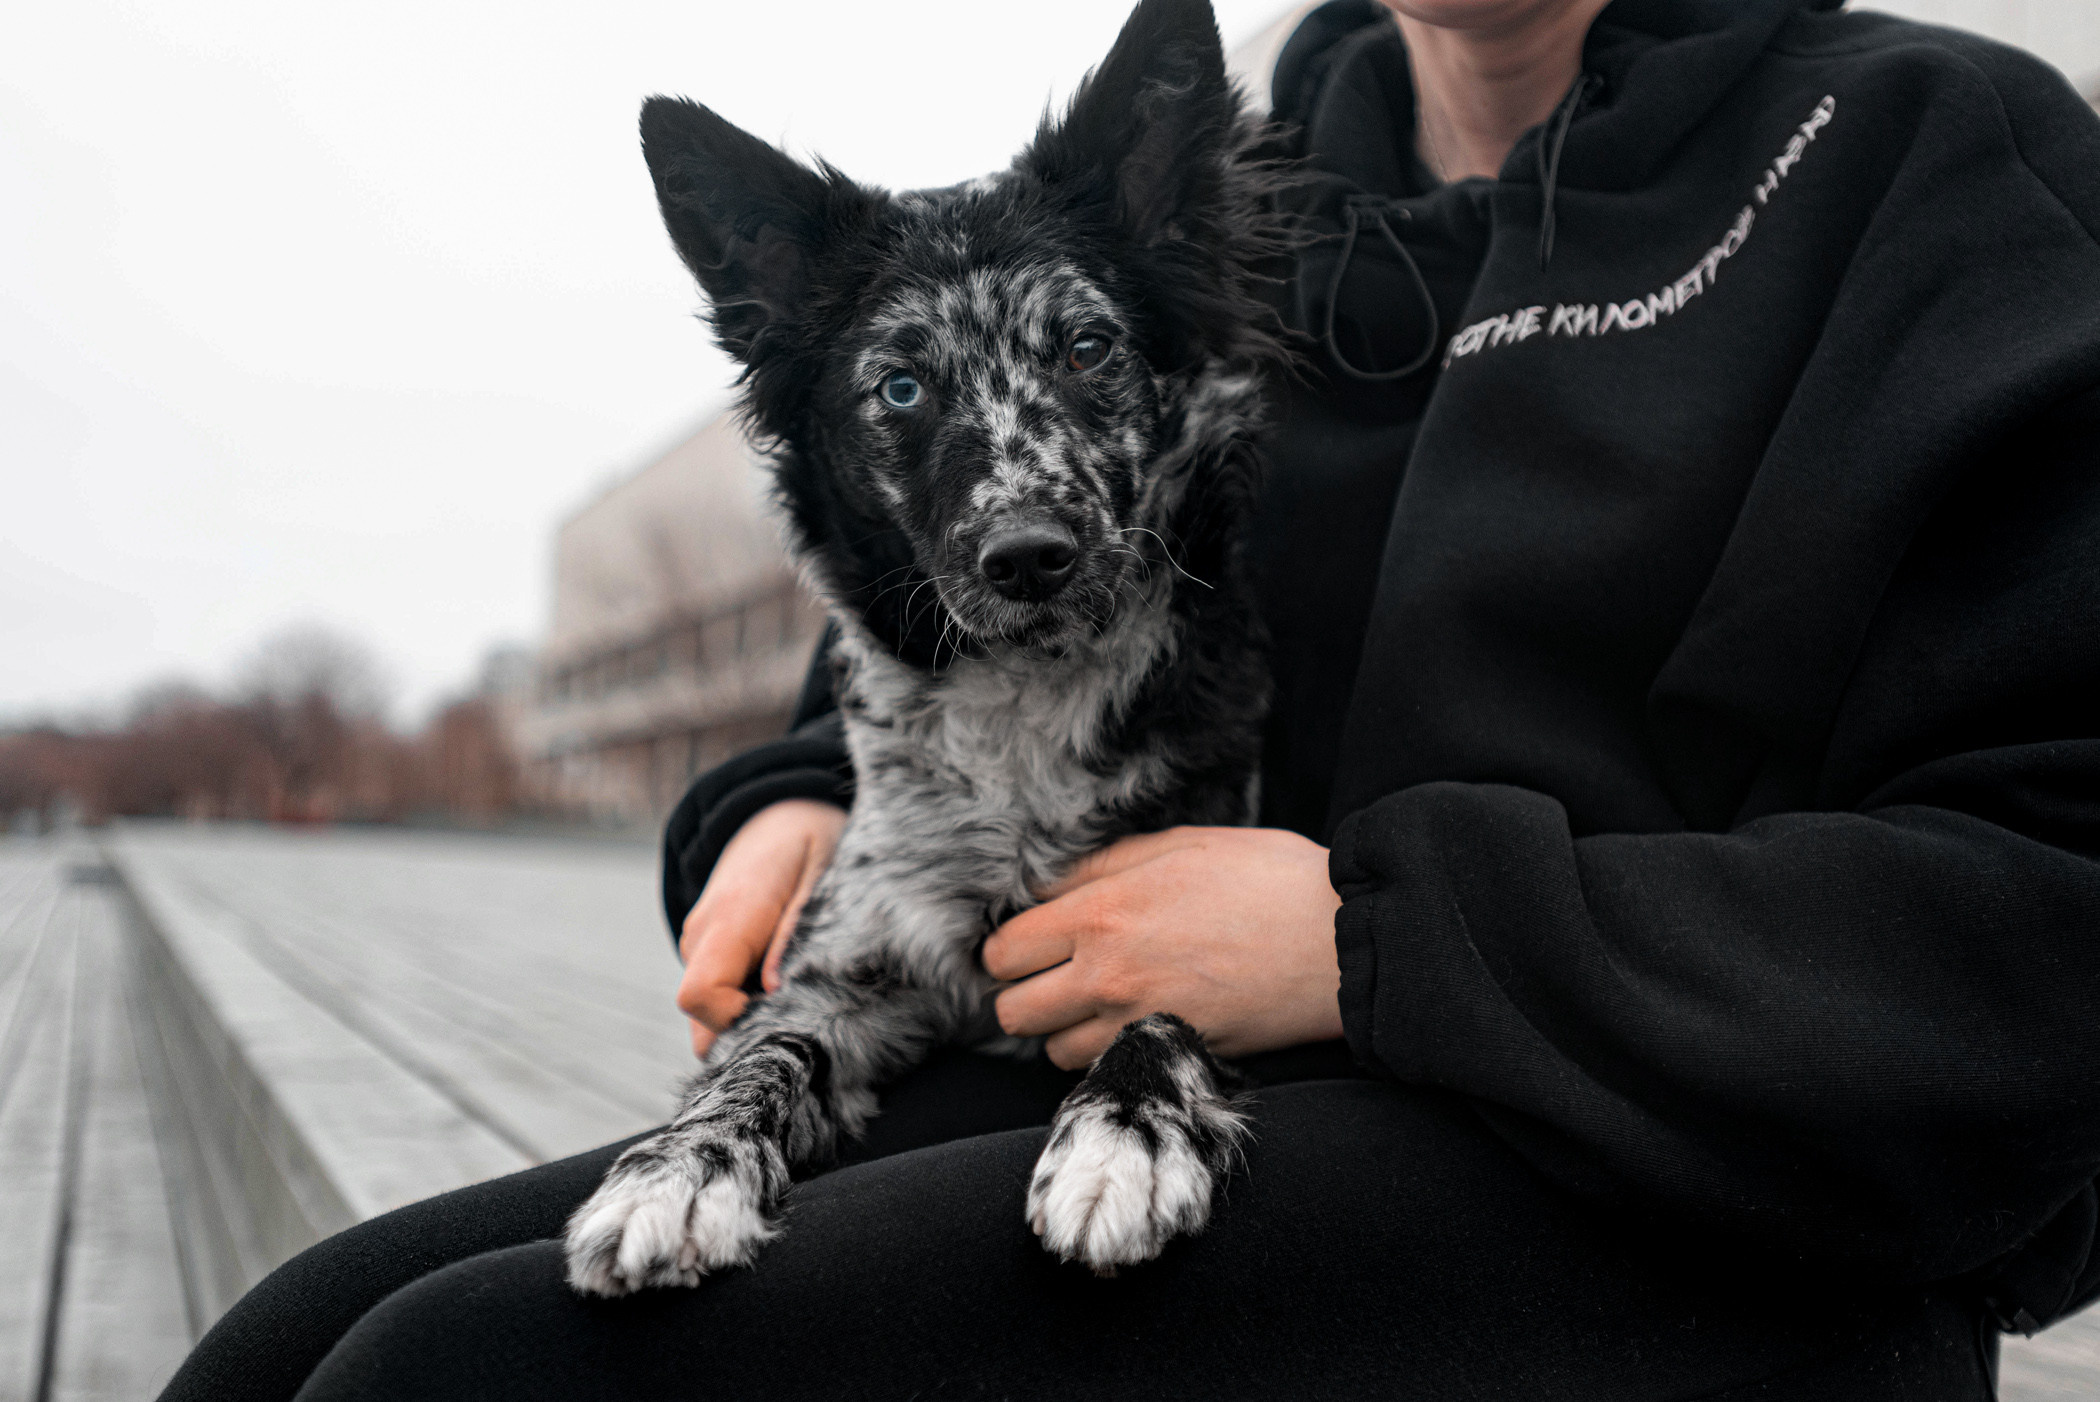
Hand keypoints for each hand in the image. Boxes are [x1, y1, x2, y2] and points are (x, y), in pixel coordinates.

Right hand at [675, 799, 846, 1056]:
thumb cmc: (811, 839)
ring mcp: (699, 944)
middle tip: (800, 1005)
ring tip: (797, 984)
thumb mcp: (821, 872)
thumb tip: (773, 990)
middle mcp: (702, 936)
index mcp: (730, 918)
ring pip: (707, 1013)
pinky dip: (746, 1002)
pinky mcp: (707, 951)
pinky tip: (784, 980)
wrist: (779, 811)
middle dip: (744, 1030)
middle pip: (699, 1018)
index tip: (783, 1006)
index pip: (699, 995)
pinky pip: (717, 996)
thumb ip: (796, 928)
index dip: (734, 1019)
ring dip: (749, 1015)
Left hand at [983, 826, 1343, 1069]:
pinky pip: (1102, 1071)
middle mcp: (1107, 974)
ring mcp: (1137, 1023)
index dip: (1009, 948)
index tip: (1029, 944)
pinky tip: (1126, 1028)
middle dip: (1022, 993)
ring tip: (1092, 1005)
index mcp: (1102, 911)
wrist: (1342, 940)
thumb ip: (1108, 864)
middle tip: (1050, 978)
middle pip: (1012, 1009)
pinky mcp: (1170, 1055)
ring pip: (1051, 1050)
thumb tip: (1055, 882)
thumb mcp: (1183, 843)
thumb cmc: (1272, 879)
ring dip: (1061, 1031)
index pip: (1005, 949)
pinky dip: (1102, 1055)